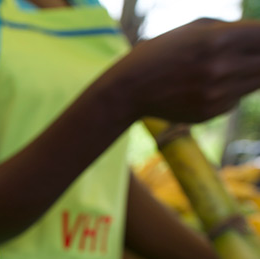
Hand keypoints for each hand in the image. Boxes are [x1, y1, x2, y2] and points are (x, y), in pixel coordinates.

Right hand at [107, 19, 259, 123]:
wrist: (129, 89)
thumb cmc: (162, 52)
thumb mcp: (194, 29)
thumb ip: (232, 29)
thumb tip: (258, 39)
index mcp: (219, 39)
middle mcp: (221, 68)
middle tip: (249, 56)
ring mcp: (217, 93)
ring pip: (256, 82)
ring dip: (248, 74)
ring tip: (221, 69)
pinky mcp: (211, 112)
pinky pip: (236, 99)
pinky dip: (228, 92)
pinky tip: (203, 88)